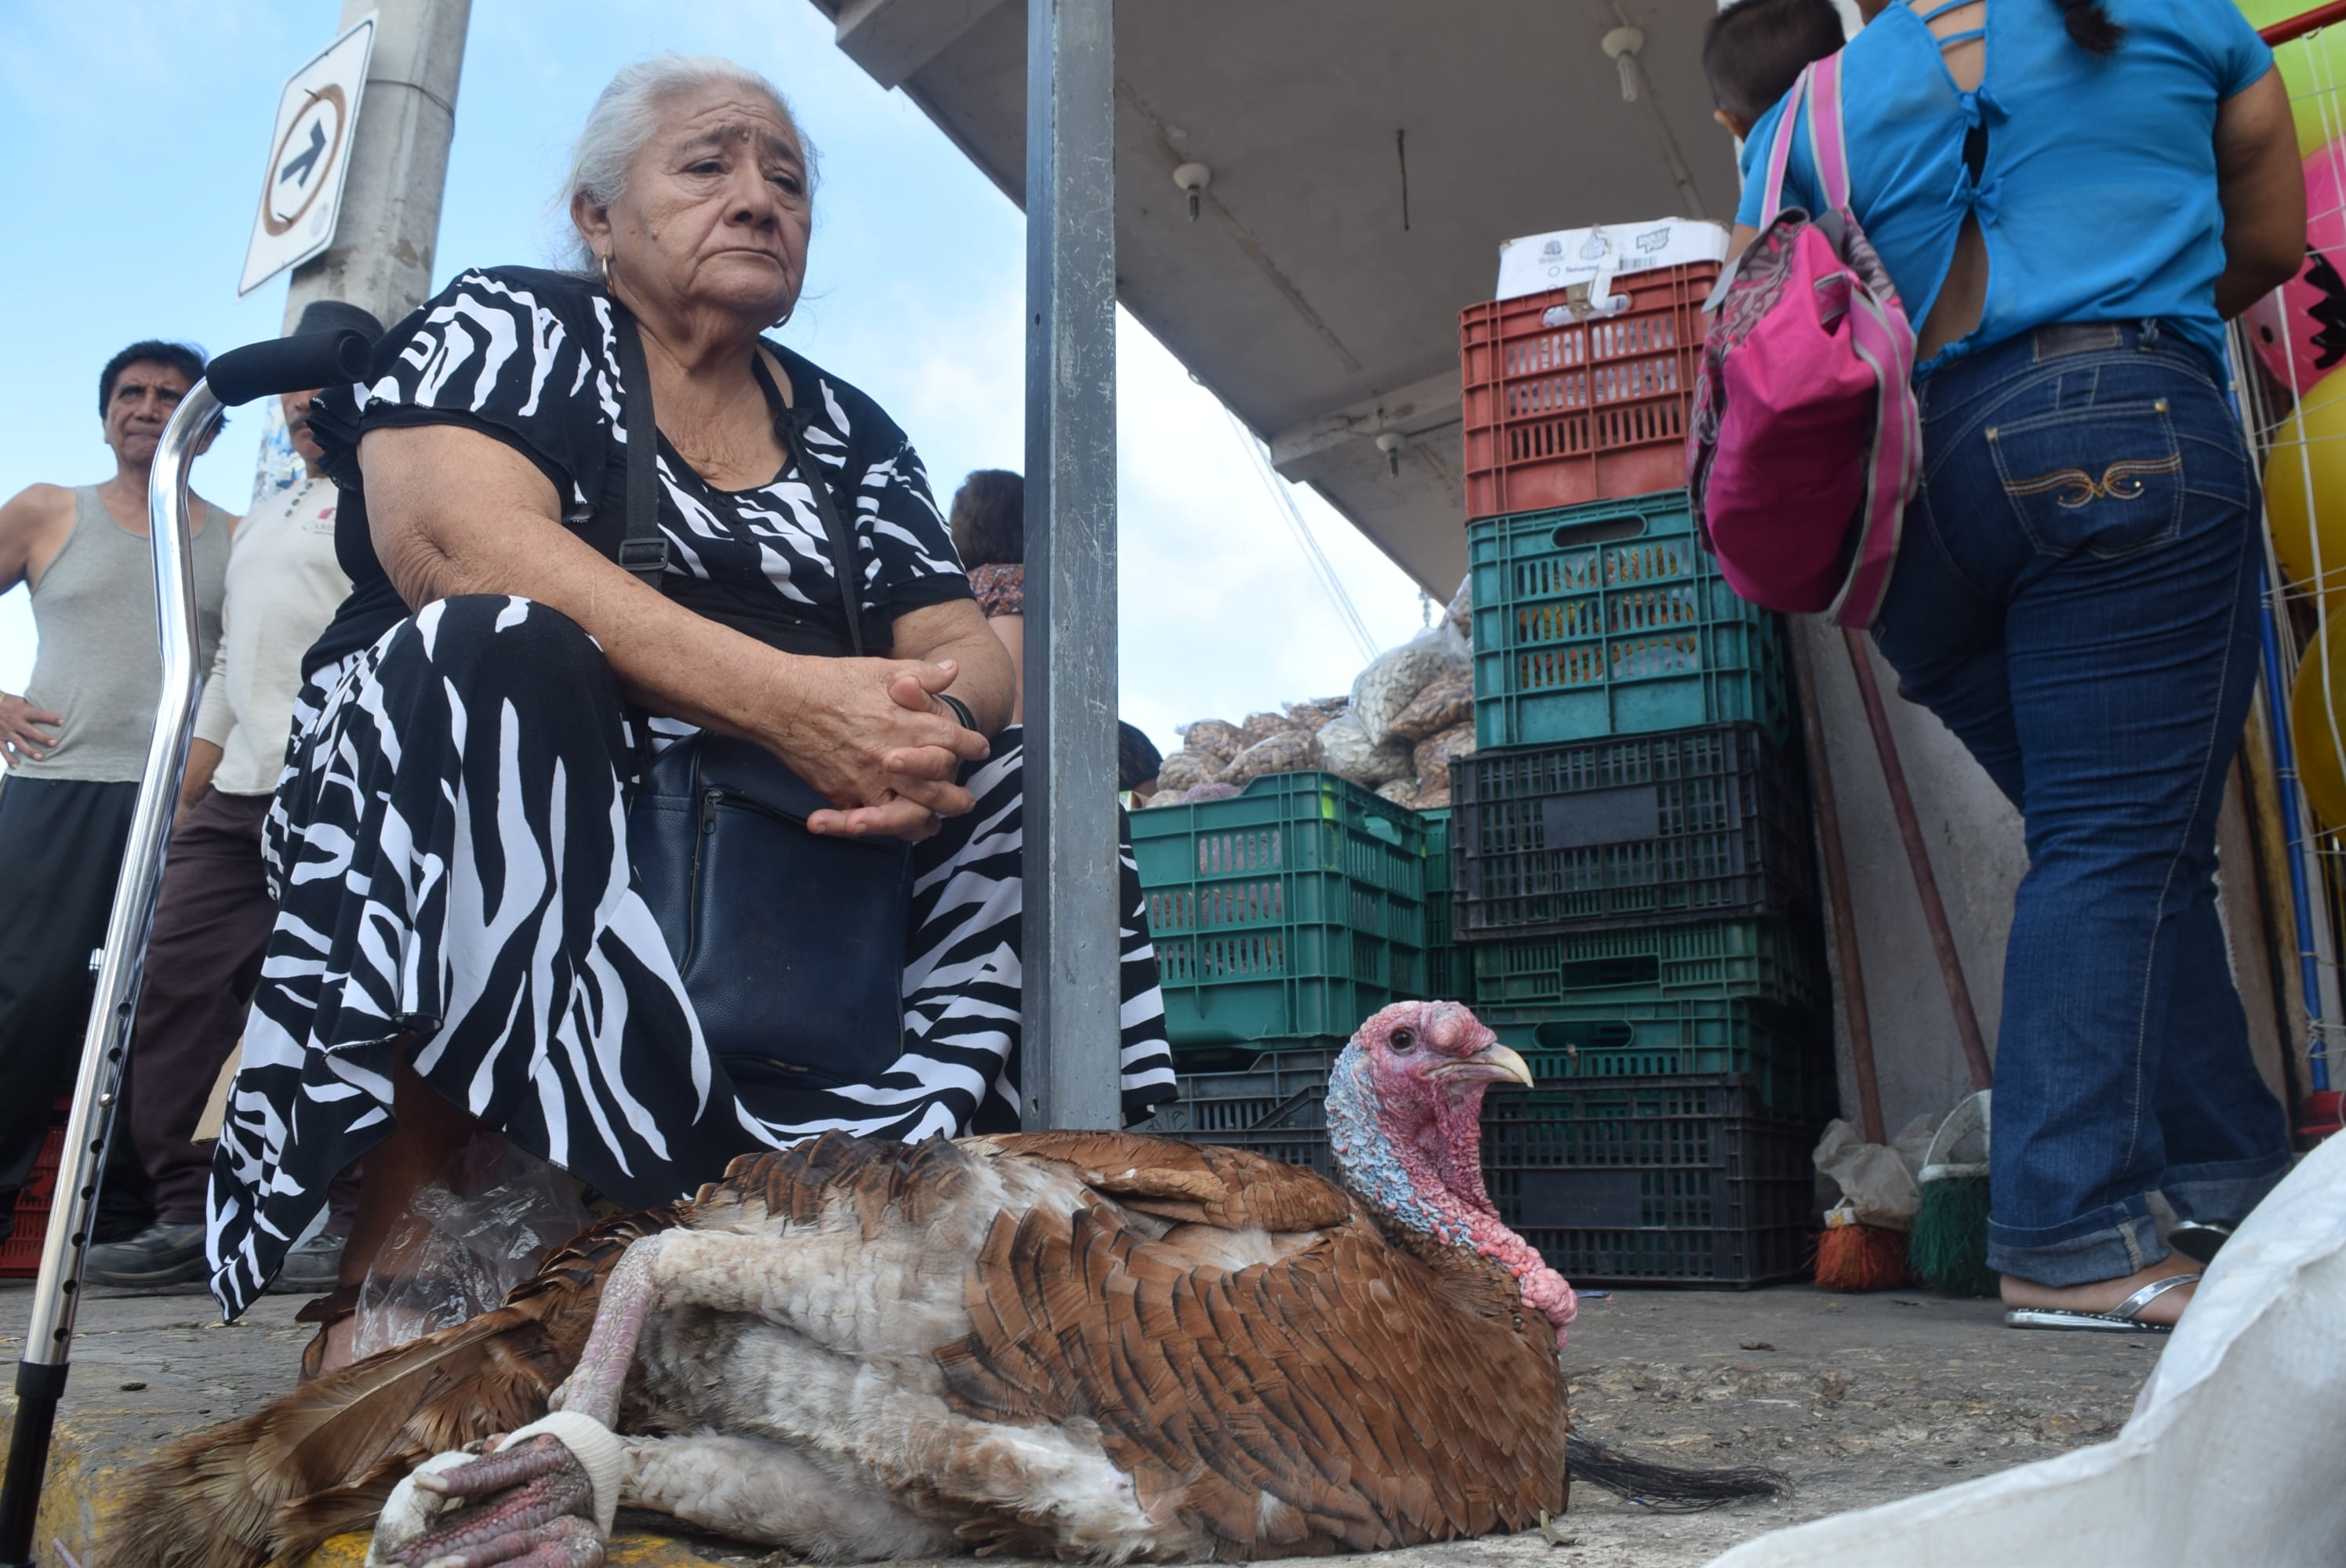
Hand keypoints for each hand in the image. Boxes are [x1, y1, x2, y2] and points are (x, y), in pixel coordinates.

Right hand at [0, 693, 61, 767]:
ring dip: (29, 751)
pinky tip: (17, 767)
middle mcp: (15, 722)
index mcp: (22, 711)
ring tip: (41, 758)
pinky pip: (4, 750)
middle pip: (30, 731)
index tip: (61, 721)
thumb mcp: (21, 701)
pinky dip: (9, 758)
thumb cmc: (8, 702)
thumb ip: (33, 708)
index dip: (49, 717)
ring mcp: (6, 731)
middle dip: (42, 738)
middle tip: (54, 743)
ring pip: (19, 743)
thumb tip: (52, 712)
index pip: (38, 714)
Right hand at [755, 656, 988, 840]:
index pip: (953, 740)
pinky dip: (885, 829)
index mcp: (906, 723)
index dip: (971, 745)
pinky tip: (896, 830)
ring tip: (934, 824)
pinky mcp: (843, 794)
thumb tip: (953, 669)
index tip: (980, 749)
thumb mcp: (880, 669)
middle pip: (938, 787)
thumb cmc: (830, 681)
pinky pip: (869, 821)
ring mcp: (867, 780)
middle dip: (957, 796)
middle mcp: (892, 756)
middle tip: (966, 800)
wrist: (781, 702)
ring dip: (925, 821)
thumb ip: (921, 674)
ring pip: (908, 813)